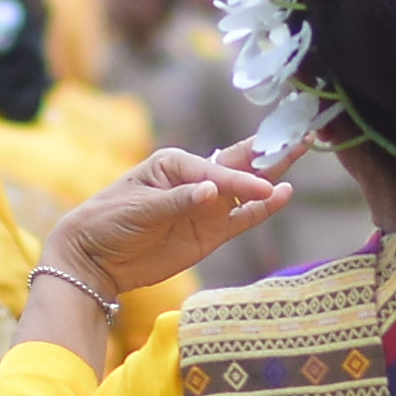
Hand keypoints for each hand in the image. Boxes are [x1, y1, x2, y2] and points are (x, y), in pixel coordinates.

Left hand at [46, 145, 298, 299]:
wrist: (94, 259)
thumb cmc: (109, 221)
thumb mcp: (140, 208)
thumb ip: (178, 201)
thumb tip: (213, 193)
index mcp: (175, 164)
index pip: (215, 170)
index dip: (239, 179)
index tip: (262, 187)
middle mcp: (196, 181)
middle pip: (238, 166)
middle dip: (269, 152)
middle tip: (301, 136)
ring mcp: (206, 208)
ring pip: (246, 190)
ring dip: (272, 176)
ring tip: (300, 154)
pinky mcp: (210, 233)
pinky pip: (242, 219)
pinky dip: (262, 210)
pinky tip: (283, 196)